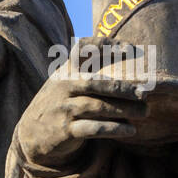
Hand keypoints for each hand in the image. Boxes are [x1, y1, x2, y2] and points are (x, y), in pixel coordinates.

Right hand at [15, 60, 148, 168]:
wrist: (32, 132)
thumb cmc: (60, 102)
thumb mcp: (67, 81)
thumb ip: (89, 69)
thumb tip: (128, 56)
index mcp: (66, 70)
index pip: (84, 49)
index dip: (107, 45)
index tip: (131, 49)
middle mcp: (63, 86)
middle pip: (96, 82)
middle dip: (122, 87)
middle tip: (144, 92)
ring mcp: (64, 108)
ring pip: (97, 106)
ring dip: (124, 110)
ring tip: (144, 112)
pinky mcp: (66, 130)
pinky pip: (94, 128)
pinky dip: (114, 129)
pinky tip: (130, 130)